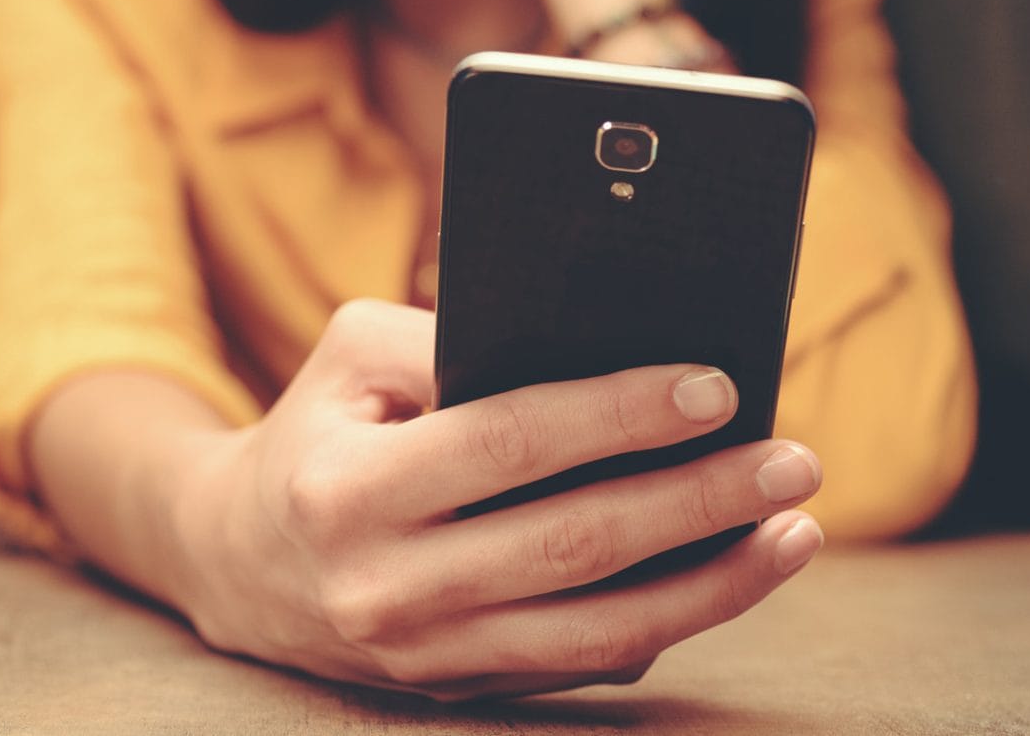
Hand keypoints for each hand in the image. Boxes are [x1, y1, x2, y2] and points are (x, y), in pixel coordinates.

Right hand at [164, 300, 823, 699]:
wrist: (235, 562)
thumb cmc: (321, 428)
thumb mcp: (352, 356)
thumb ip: (451, 337)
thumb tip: (602, 338)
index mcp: (348, 489)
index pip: (508, 442)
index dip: (619, 414)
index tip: (716, 386)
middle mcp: (384, 586)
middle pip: (574, 544)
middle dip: (699, 501)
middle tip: (793, 461)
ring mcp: (425, 656)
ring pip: (598, 632)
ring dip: (714, 585)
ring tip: (794, 532)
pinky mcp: (460, 692)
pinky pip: (586, 667)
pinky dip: (670, 624)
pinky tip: (729, 575)